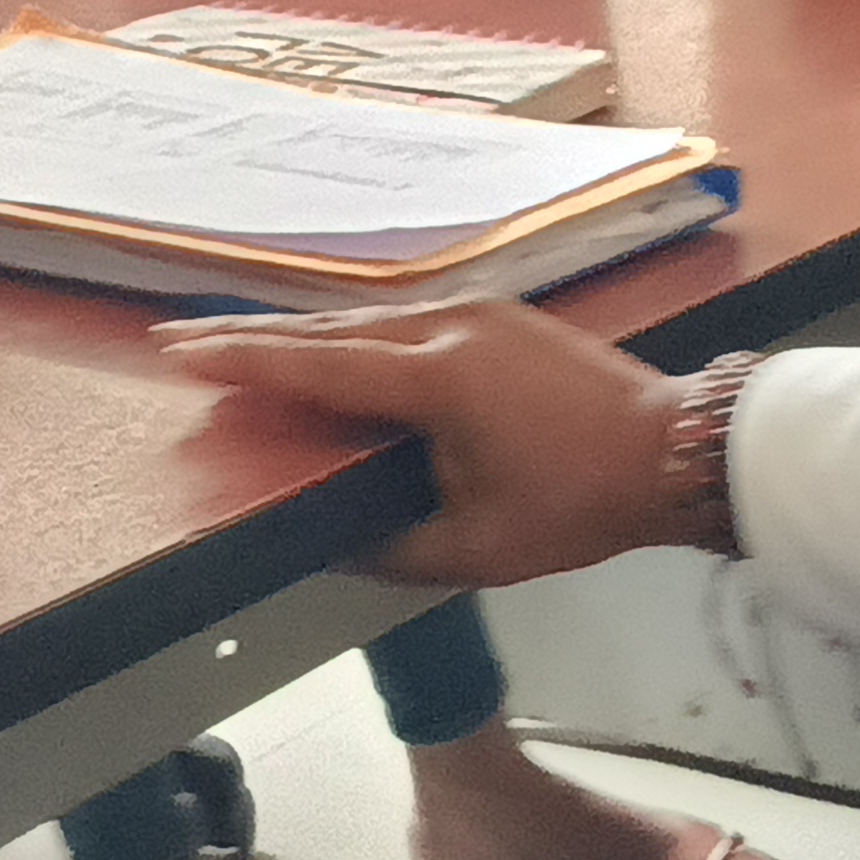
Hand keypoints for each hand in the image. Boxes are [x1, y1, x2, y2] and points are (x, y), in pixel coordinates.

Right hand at [153, 300, 709, 588]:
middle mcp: (450, 324)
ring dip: (305, 336)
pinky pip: (406, 320)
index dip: (244, 358)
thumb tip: (333, 542)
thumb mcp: (480, 548)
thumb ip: (394, 547)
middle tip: (184, 338)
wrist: (680, 449)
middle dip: (254, 336)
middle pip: (332, 329)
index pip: (319, 364)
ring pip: (369, 319)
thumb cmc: (581, 503)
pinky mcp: (500, 316)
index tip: (179, 349)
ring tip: (244, 347)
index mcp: (439, 377)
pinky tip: (334, 355)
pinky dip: (355, 338)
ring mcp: (478, 311)